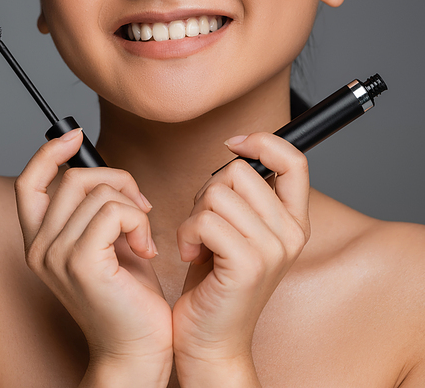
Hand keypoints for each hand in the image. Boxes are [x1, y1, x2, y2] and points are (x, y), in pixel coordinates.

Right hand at [14, 130, 172, 382]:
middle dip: (117, 179)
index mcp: (40, 242)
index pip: (29, 183)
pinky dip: (138, 221)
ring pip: (98, 192)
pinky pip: (114, 211)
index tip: (75, 136)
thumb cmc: (128, 296)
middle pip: (74, 178)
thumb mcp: (107, 241)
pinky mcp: (81, 263)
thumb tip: (106, 171)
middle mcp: (40, 248)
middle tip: (140, 206)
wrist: (138, 348)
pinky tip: (145, 249)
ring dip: (132, 206)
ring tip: (143, 236)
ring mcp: (56, 256)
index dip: (48, 153)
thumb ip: (96, 209)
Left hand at [172, 132, 309, 382]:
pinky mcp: (248, 265)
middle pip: (238, 172)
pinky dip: (186, 234)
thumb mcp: (239, 228)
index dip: (264, 141)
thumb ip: (247, 194)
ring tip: (199, 244)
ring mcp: (273, 250)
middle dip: (208, 192)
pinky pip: (204, 220)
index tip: (233, 145)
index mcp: (293, 222)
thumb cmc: (215, 281)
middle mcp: (291, 234)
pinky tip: (192, 256)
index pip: (295, 161)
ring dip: (194, 216)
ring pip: (216, 194)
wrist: (210, 340)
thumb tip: (239, 150)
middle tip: (205, 225)